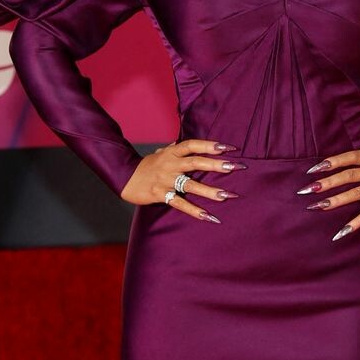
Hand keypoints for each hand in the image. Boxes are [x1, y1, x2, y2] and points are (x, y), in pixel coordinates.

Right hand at [120, 139, 243, 219]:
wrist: (124, 177)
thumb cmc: (146, 166)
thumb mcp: (160, 153)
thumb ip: (174, 149)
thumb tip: (184, 143)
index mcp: (171, 152)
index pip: (192, 145)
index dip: (210, 145)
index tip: (228, 147)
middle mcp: (170, 164)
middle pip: (196, 162)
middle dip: (216, 164)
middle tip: (235, 167)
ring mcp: (165, 180)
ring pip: (190, 184)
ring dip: (210, 191)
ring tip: (227, 195)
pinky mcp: (160, 194)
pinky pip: (180, 203)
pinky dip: (194, 210)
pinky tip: (208, 216)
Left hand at [297, 143, 359, 238]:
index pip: (350, 158)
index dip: (331, 162)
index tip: (313, 169)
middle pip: (348, 176)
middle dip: (326, 183)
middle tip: (308, 189)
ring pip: (355, 194)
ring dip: (335, 201)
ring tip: (317, 207)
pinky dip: (355, 224)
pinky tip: (340, 232)